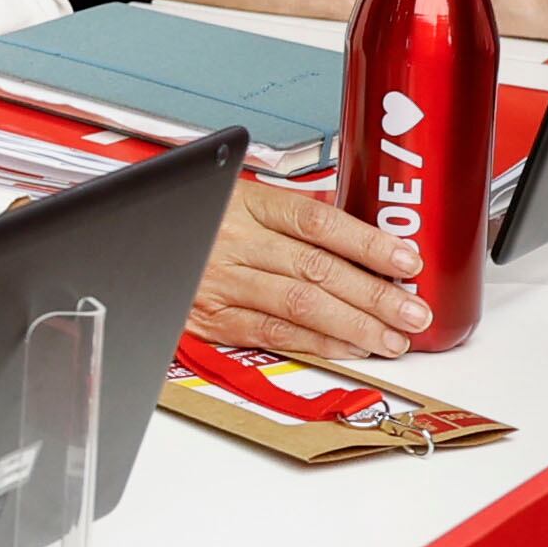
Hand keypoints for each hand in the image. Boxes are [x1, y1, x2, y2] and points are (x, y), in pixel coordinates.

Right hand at [187, 176, 427, 360]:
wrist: (134, 240)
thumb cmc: (196, 219)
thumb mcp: (239, 199)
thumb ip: (293, 217)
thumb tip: (361, 237)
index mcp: (245, 203)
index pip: (317, 221)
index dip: (367, 242)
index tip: (406, 260)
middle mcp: (233, 242)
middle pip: (316, 268)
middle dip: (374, 295)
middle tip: (413, 311)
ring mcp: (220, 282)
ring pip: (299, 306)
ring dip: (354, 325)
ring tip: (392, 337)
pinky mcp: (211, 319)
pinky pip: (271, 334)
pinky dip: (316, 344)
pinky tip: (349, 348)